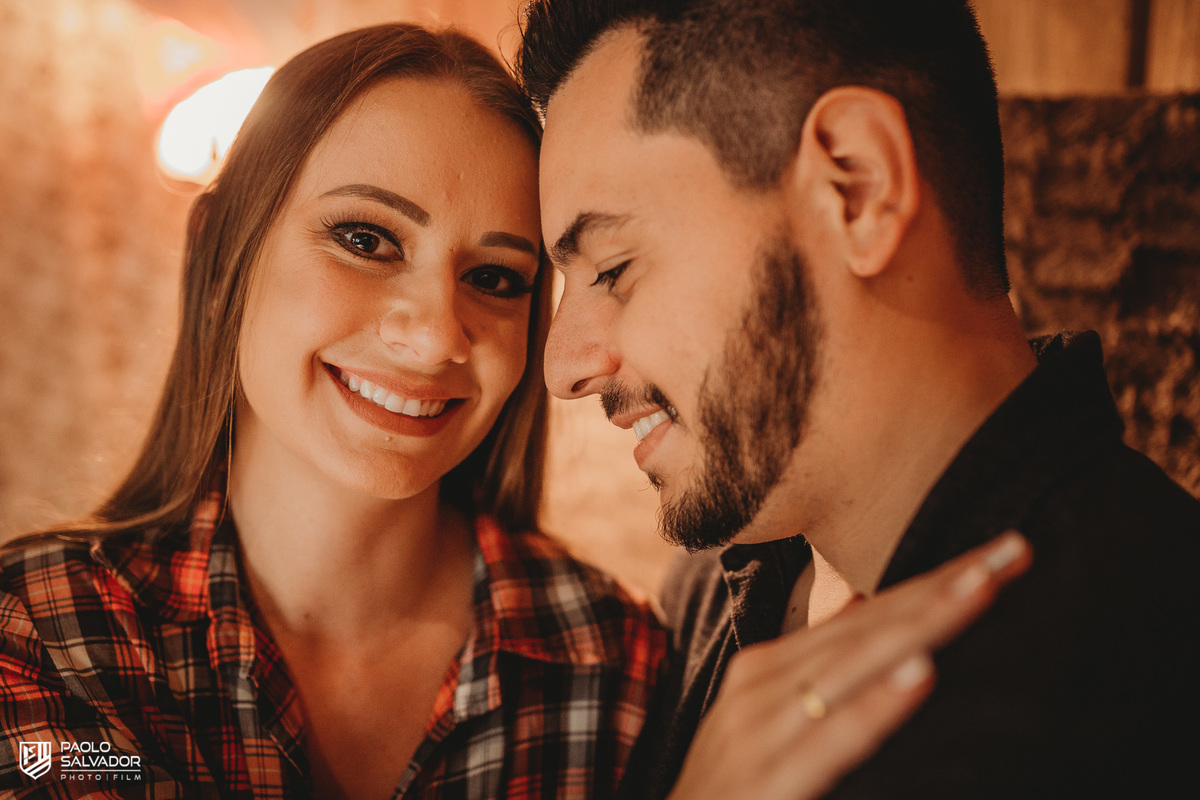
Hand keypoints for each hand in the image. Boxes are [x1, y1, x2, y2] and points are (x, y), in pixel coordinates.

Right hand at [666, 532, 1030, 799]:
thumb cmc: (731, 787)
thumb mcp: (767, 719)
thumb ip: (817, 667)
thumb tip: (872, 609)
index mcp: (772, 667)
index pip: (869, 612)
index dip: (934, 581)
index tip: (1000, 552)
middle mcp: (764, 682)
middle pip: (871, 625)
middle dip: (944, 586)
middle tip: (1011, 550)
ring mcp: (762, 725)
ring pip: (857, 663)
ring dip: (923, 622)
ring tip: (981, 587)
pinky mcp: (769, 777)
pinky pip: (833, 735)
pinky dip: (877, 702)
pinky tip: (920, 674)